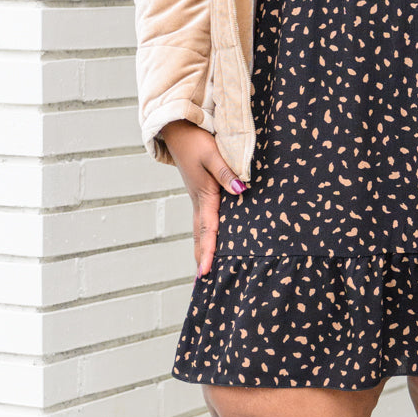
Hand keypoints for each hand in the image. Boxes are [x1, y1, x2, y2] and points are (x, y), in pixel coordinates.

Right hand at [160, 120, 246, 275]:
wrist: (176, 130)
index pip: (207, 230)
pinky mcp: (199, 195)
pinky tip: (207, 244)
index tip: (206, 274)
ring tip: (202, 274)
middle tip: (201, 286)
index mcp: (203, 196)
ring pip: (198, 232)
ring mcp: (197, 200)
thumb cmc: (196, 140)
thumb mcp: (212, 154)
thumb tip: (241, 190)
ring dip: (200, 252)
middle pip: (199, 238)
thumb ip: (226, 172)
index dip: (208, 252)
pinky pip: (201, 222)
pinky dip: (202, 238)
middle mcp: (198, 203)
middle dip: (201, 261)